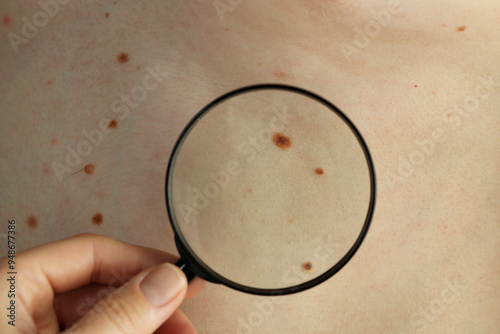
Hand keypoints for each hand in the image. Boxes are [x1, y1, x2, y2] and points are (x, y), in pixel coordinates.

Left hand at [0, 233, 204, 333]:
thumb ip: (115, 318)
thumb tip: (164, 283)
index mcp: (8, 287)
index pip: (91, 252)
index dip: (142, 261)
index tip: (179, 276)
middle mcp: (19, 306)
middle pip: (101, 286)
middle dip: (150, 302)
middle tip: (185, 316)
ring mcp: (32, 332)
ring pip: (103, 315)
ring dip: (146, 324)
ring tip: (180, 333)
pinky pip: (95, 333)